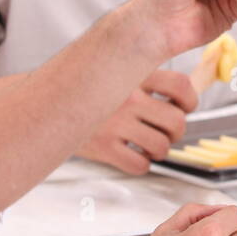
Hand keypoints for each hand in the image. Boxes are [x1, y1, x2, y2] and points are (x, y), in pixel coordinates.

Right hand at [75, 69, 197, 173]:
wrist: (46, 104)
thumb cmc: (89, 90)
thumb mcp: (118, 70)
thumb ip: (147, 74)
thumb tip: (187, 86)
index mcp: (134, 74)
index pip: (181, 85)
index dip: (190, 100)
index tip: (184, 106)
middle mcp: (127, 97)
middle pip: (177, 121)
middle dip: (176, 131)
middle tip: (166, 131)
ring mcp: (115, 123)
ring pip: (162, 145)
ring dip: (160, 149)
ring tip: (149, 144)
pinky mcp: (102, 147)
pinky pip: (139, 165)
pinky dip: (141, 164)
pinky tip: (132, 155)